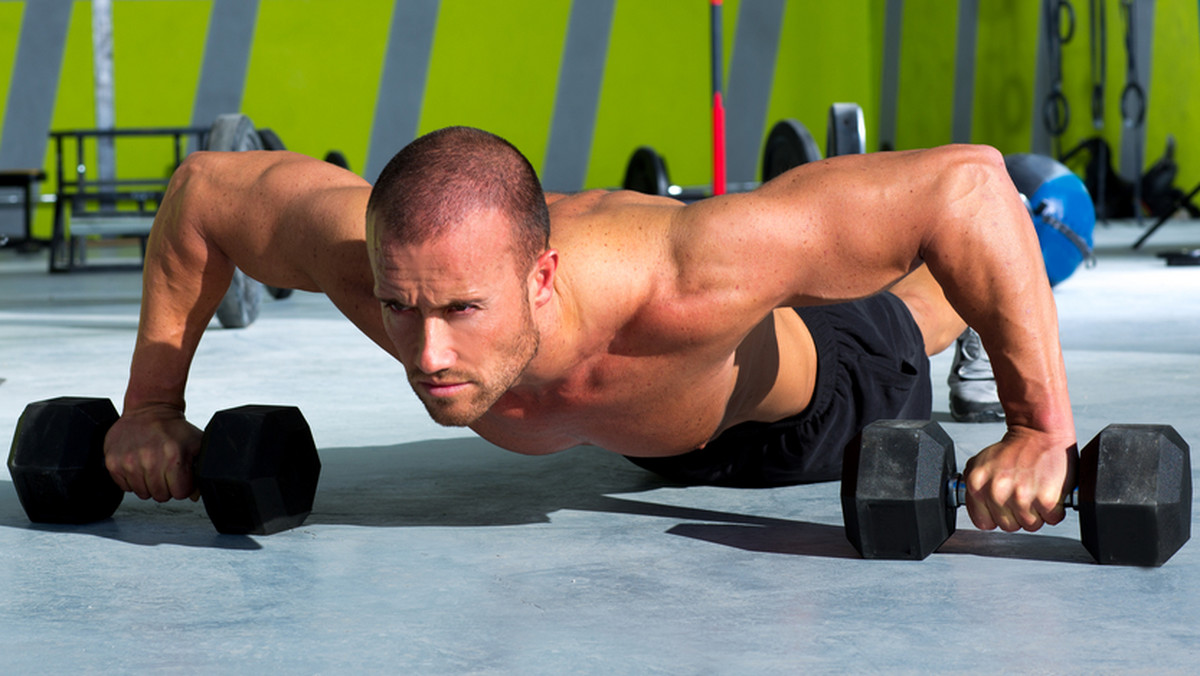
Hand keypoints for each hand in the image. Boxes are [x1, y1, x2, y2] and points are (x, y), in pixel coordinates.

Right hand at [104, 404, 202, 501]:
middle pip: (161, 495)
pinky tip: (138, 464)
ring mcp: (129, 462)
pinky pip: (124, 487)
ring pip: (142, 493)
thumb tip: (196, 495)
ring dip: (148, 483)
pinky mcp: (113, 462)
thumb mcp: (197, 444)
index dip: (182, 486)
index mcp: (174, 458)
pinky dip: (132, 479)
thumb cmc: (173, 428)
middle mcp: (150, 461)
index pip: (179, 493)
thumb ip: (200, 470)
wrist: (149, 408)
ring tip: (152, 465)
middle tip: (165, 469)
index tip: (179, 476)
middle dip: (166, 486)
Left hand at [961, 425, 1076, 532]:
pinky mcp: (1046, 499)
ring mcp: (1021, 496)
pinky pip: (1052, 519)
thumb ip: (975, 489)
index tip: (1004, 504)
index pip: (984, 523)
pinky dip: (1054, 509)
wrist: (1039, 433)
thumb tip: (978, 512)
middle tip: (1023, 493)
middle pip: (1009, 527)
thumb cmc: (1014, 450)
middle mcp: (997, 492)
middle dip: (1018, 514)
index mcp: (977, 484)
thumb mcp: (980, 464)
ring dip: (1037, 513)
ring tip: (1035, 491)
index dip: (996, 516)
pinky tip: (1048, 492)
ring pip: (1031, 526)